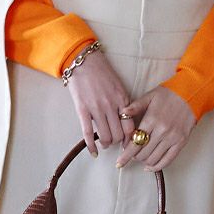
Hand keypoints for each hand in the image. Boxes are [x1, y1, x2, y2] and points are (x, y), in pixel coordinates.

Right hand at [65, 43, 135, 157]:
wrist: (84, 61)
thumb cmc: (102, 71)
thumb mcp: (118, 85)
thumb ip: (123, 102)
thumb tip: (126, 120)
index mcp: (122, 99)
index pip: (131, 127)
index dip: (131, 139)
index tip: (129, 143)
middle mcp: (111, 106)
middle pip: (119, 135)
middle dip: (118, 142)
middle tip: (115, 142)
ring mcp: (97, 108)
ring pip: (105, 136)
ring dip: (106, 143)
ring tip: (104, 143)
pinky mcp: (83, 110)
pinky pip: (87, 133)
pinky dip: (91, 146)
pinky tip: (93, 152)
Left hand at [115, 85, 196, 171]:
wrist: (192, 93)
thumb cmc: (169, 94)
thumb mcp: (150, 96)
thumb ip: (135, 106)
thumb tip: (122, 113)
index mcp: (151, 119)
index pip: (135, 143)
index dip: (126, 155)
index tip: (119, 162)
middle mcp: (162, 131)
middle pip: (143, 153)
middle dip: (134, 156)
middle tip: (131, 152)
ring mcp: (172, 138)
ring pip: (153, 158)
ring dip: (144, 161)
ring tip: (141, 156)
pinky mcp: (181, 142)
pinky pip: (168, 160)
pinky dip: (157, 166)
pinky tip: (150, 166)